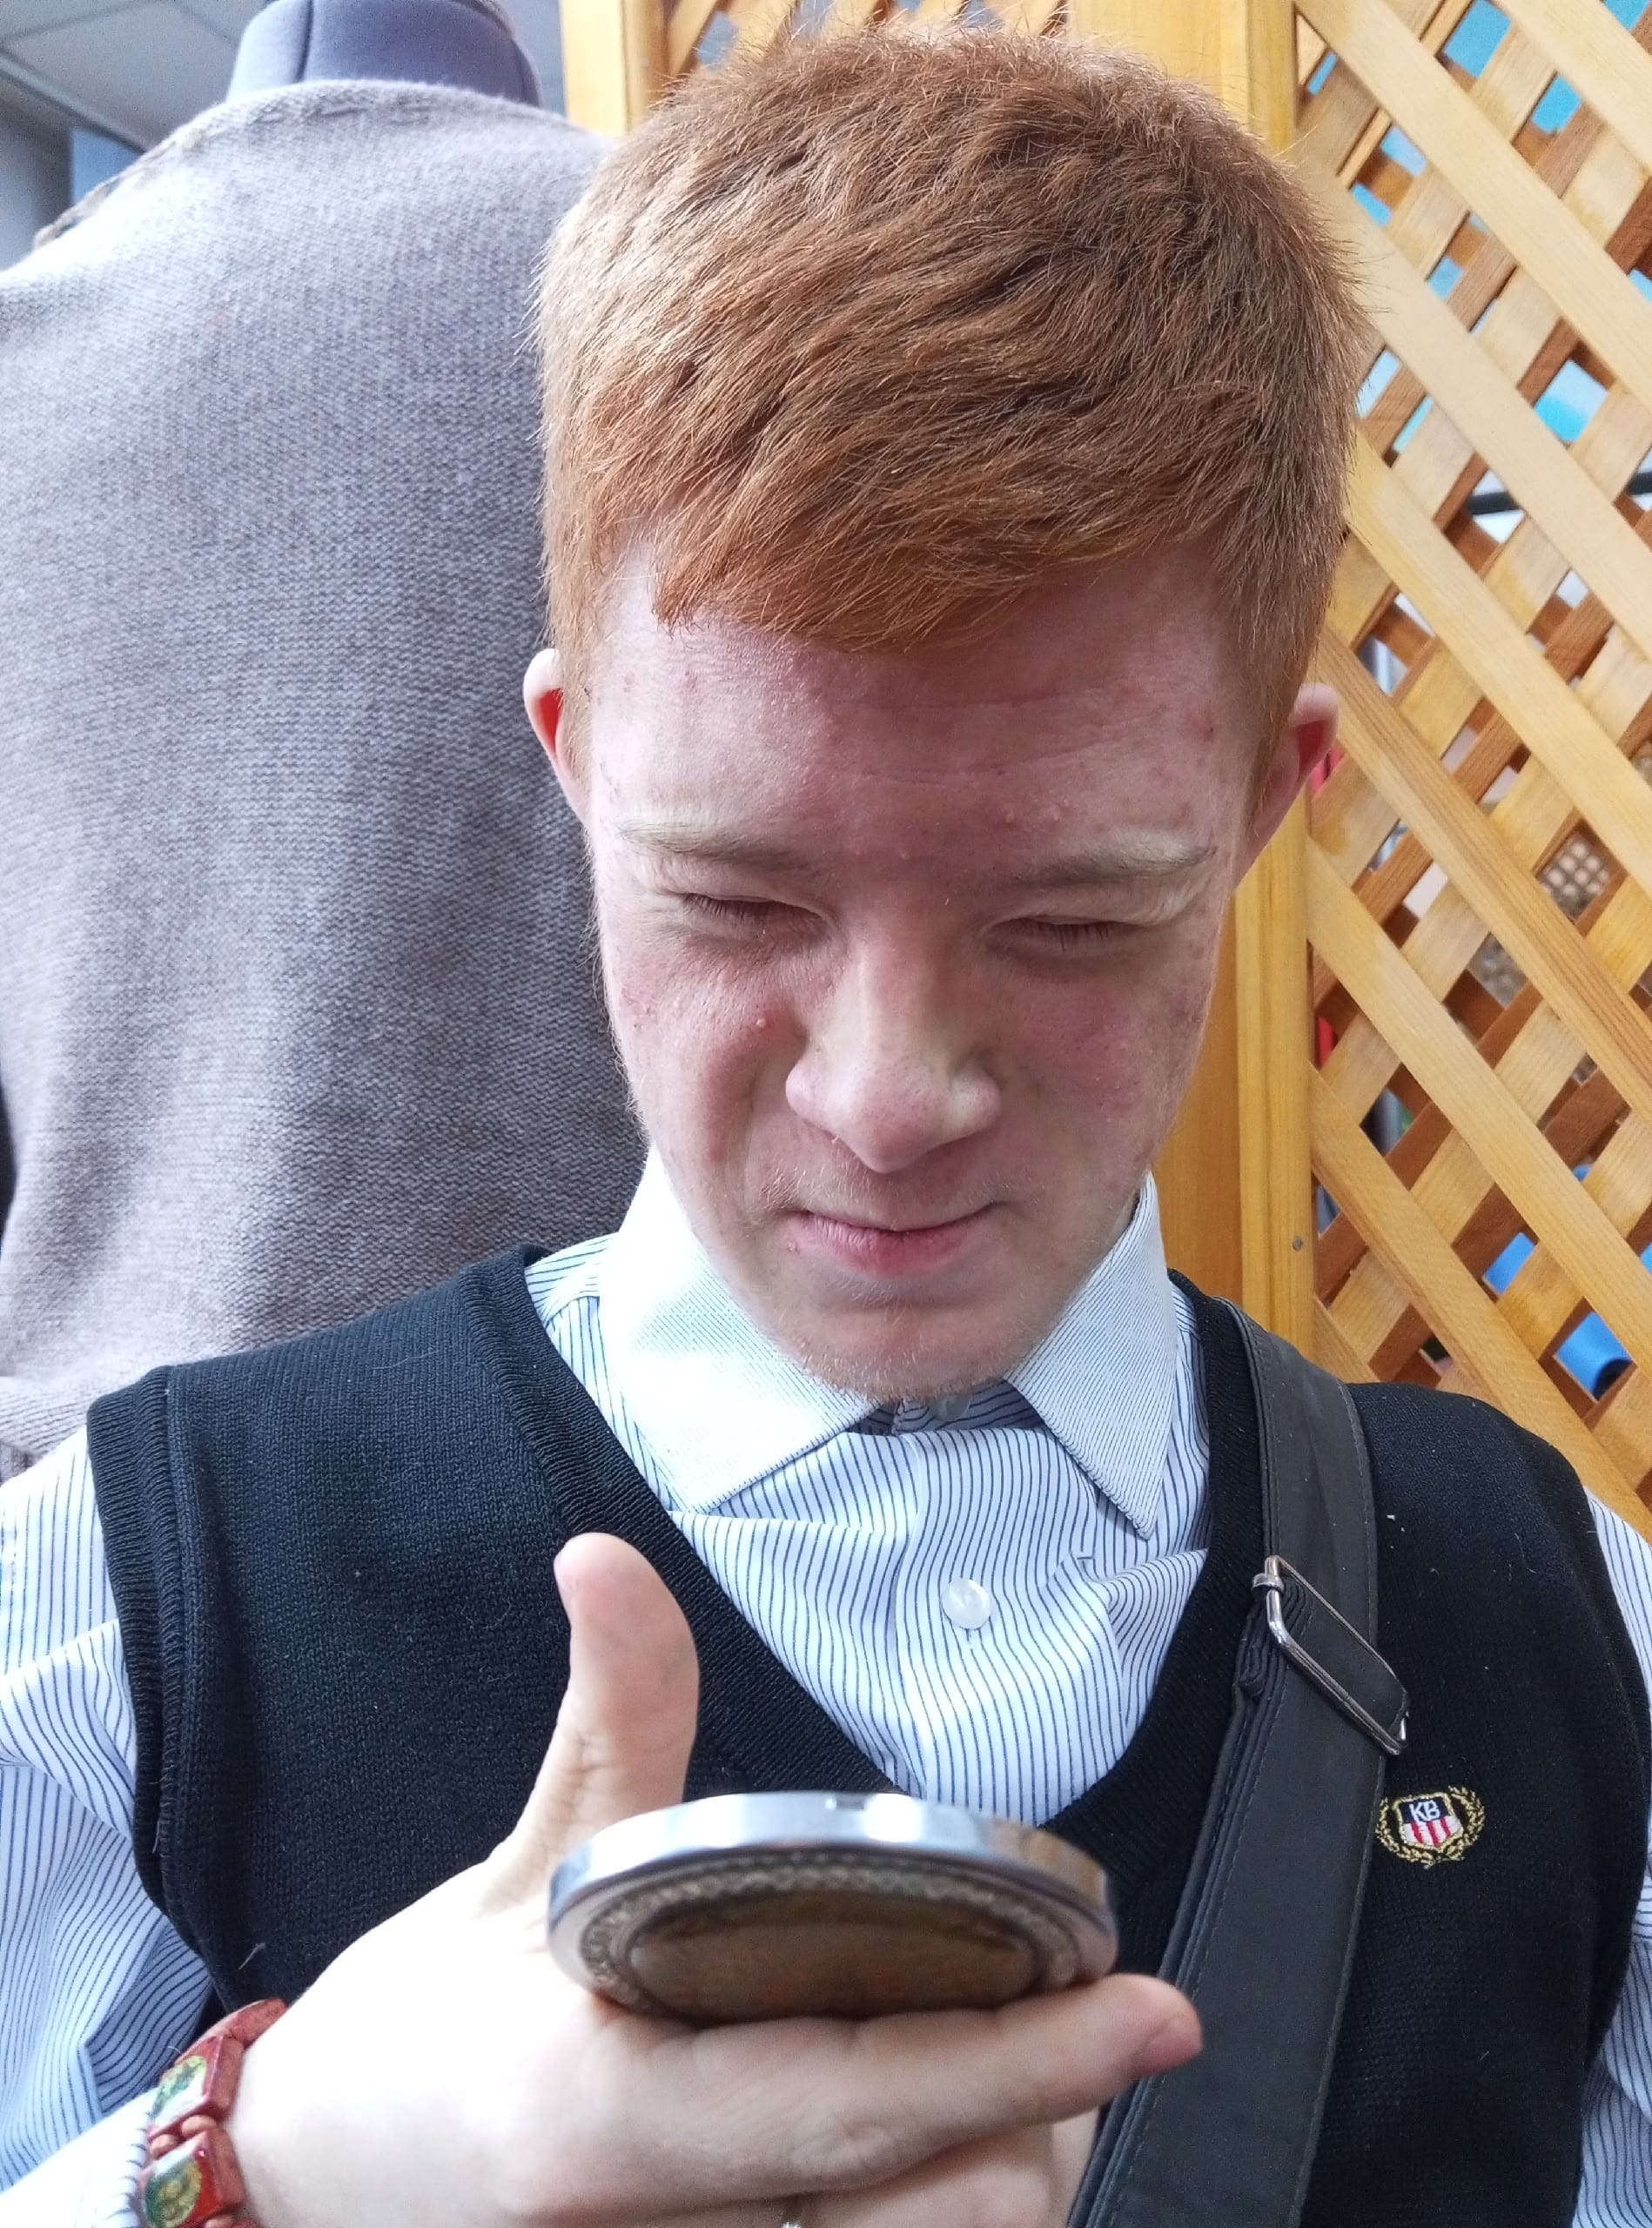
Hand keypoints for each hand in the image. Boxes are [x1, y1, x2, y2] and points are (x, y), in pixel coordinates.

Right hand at [230, 1533, 1197, 2227]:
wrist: (304, 2195)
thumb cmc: (416, 2033)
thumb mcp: (509, 1872)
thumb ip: (606, 1723)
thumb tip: (605, 1559)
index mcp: (603, 2112)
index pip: (848, 2094)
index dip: (1016, 2060)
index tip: (1153, 2010)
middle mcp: (654, 2226)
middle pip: (932, 2213)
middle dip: (1044, 2124)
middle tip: (1086, 2018)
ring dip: (1007, 2178)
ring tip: (1032, 2081)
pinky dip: (933, 2214)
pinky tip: (949, 2147)